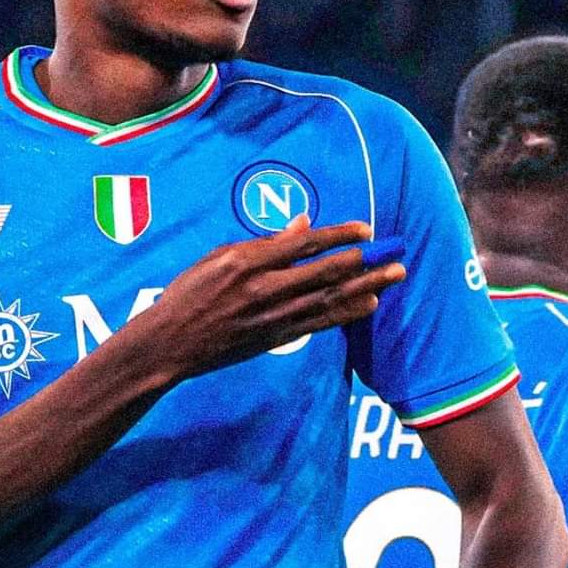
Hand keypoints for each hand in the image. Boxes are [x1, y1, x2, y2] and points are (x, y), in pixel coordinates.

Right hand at [145, 215, 405, 378]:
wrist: (172, 343)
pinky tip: (368, 304)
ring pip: (331, 298)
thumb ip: (264, 242)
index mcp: (249, 261)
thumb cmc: (189, 294)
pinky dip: (347, 312)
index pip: (306, 242)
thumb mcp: (218, 257)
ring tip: (394, 276)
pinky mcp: (277, 337)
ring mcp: (274, 315)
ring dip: (368, 286)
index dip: (340, 234)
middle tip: (396, 253)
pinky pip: (321, 321)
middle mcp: (266, 288)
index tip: (365, 229)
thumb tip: (302, 224)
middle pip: (328, 271)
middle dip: (366, 261)